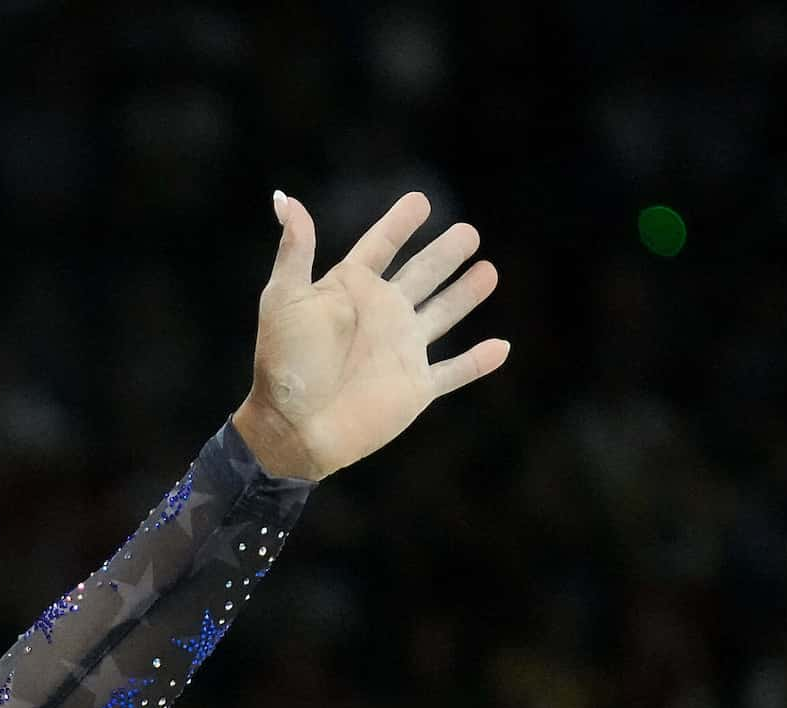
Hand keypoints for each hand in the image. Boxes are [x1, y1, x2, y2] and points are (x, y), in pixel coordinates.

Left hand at [232, 189, 509, 481]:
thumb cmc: (283, 363)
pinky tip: (502, 346)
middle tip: (468, 232)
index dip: (398, 224)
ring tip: (489, 270)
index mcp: (350, 291)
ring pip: (443, 314)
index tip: (420, 200)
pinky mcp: (416, 387)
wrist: (293, 427)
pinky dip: (478, 361)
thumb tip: (286, 200)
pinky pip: (454, 371)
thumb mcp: (284, 299)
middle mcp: (380, 316)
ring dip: (465, 294)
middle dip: (444, 254)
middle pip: (421, 274)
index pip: (380, 247)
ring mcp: (401, 351)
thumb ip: (295, 250)